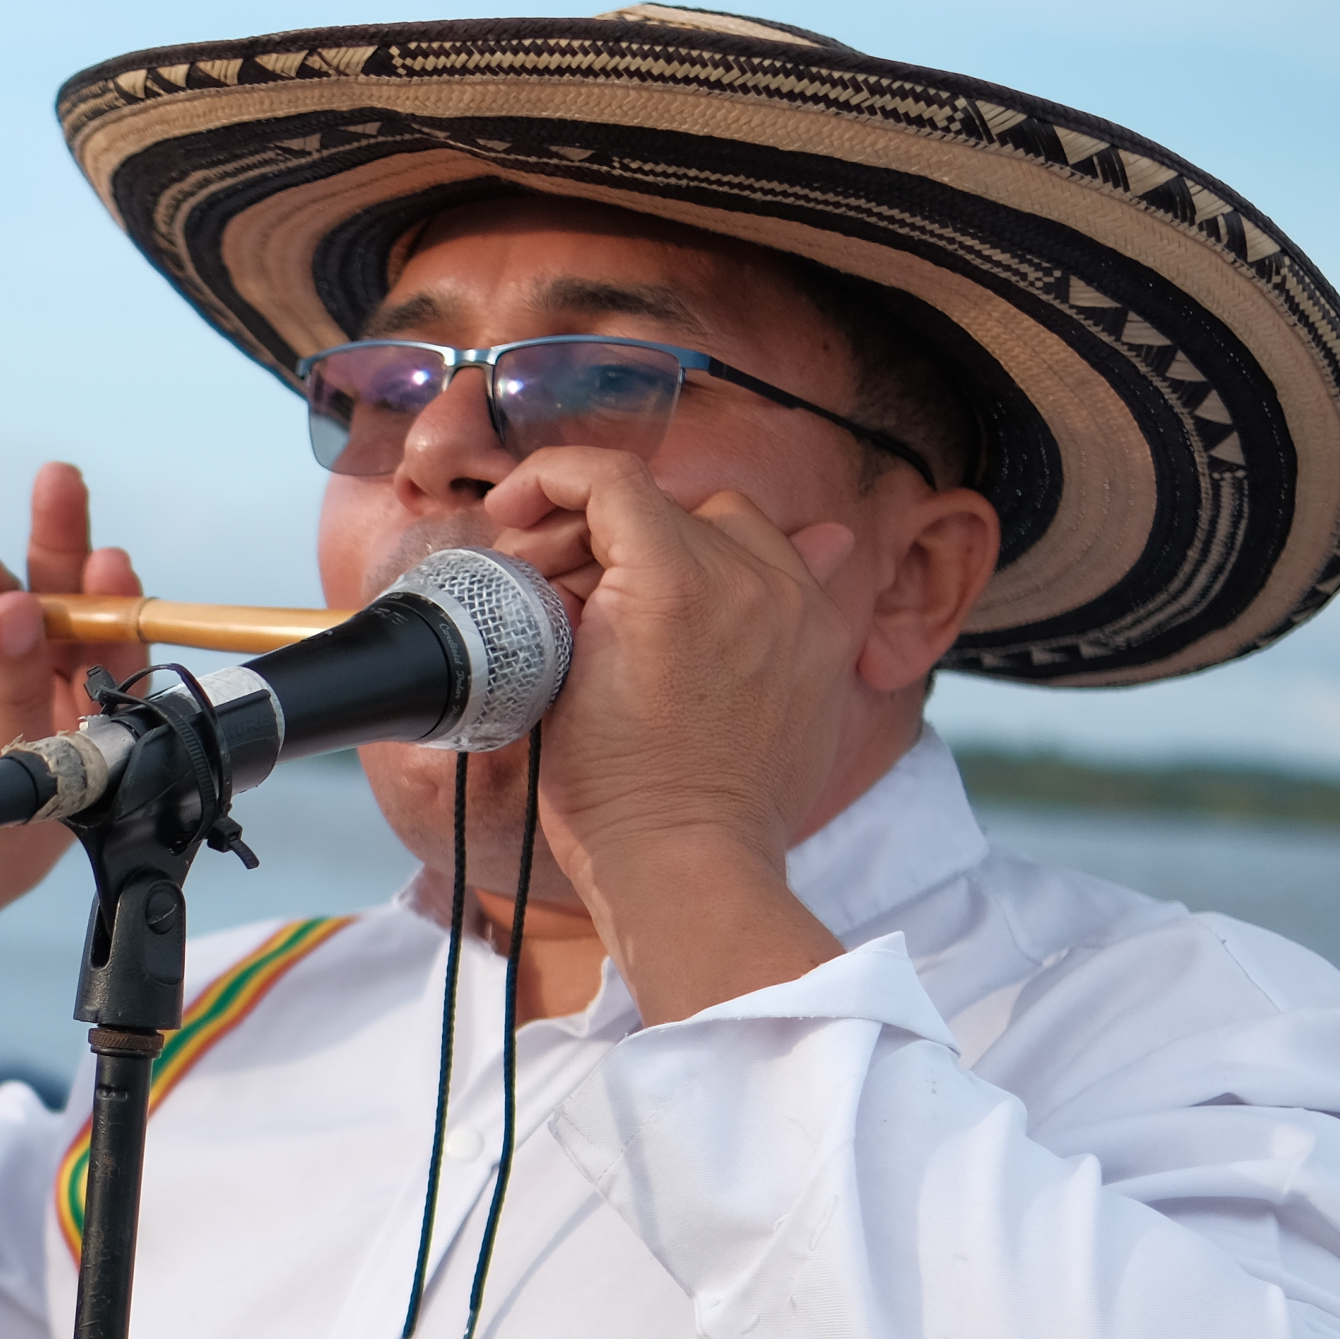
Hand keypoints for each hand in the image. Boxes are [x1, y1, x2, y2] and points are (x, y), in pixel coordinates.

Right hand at [480, 449, 860, 1021]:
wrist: (684, 860)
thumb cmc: (607, 789)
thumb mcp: (557, 677)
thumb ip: (575, 593)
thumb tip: (590, 548)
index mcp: (669, 579)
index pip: (608, 478)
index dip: (549, 479)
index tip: (517, 514)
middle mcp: (745, 577)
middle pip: (667, 502)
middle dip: (604, 528)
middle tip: (560, 576)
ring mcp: (794, 607)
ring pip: (735, 523)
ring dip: (680, 541)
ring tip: (642, 592)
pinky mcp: (822, 643)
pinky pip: (805, 566)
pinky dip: (761, 567)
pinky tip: (737, 586)